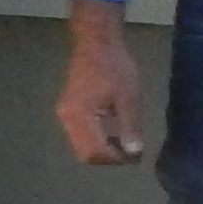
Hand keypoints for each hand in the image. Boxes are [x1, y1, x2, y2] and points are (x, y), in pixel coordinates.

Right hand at [57, 5, 145, 164]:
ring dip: (104, 149)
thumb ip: (130, 127)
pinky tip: (115, 133)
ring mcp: (65, 114)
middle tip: (133, 151)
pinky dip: (98, 139)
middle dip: (109, 158)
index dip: (116, 159)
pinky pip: (81, 135)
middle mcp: (67, 118)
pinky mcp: (68, 110)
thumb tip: (134, 153)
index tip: (137, 155)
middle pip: (85, 154)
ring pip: (82, 146)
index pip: (94, 152)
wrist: (97, 44)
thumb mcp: (129, 98)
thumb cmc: (115, 67)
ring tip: (127, 142)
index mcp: (80, 115)